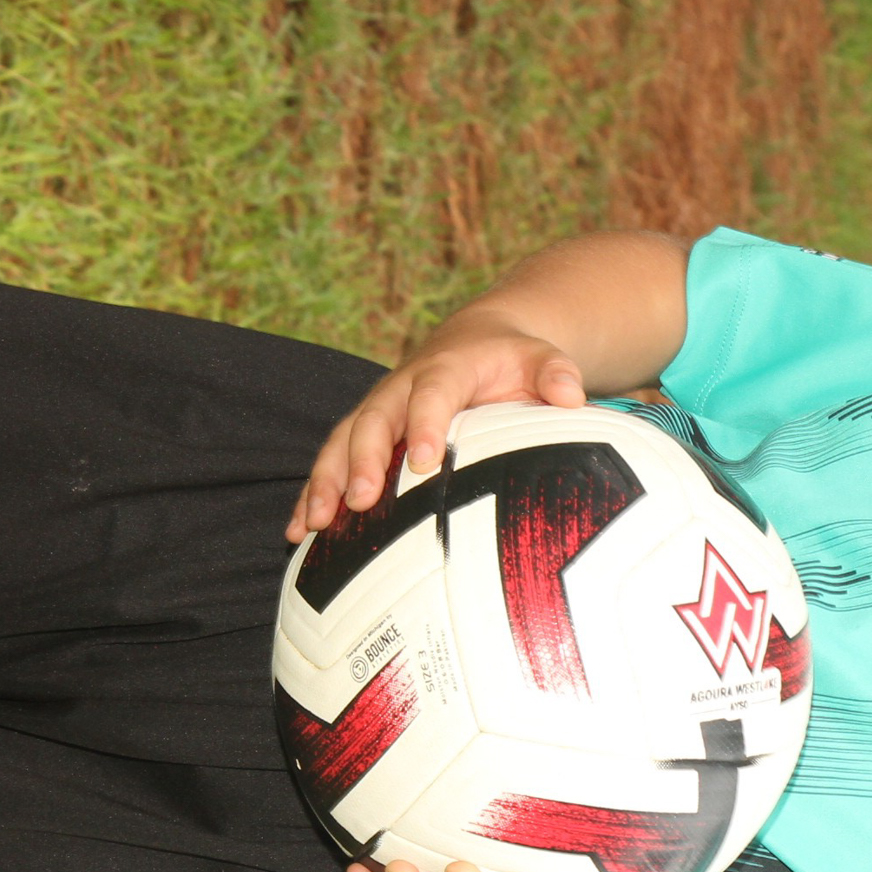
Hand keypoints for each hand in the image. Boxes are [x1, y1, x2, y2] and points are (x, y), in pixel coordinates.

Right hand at [288, 319, 587, 540]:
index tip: (424, 462)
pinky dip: (314, 494)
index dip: (425, 424)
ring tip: (314, 524)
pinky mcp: (364, 433)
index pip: (432, 394)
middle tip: (362, 500)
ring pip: (343, 443)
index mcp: (444, 369)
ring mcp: (378, 411)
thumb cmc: (511, 359)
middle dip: (364, 460)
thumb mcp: (539, 358)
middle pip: (374, 421)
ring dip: (326, 482)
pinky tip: (299, 532)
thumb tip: (572, 393)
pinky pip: (333, 462)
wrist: (476, 338)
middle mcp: (400, 388)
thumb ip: (555, 373)